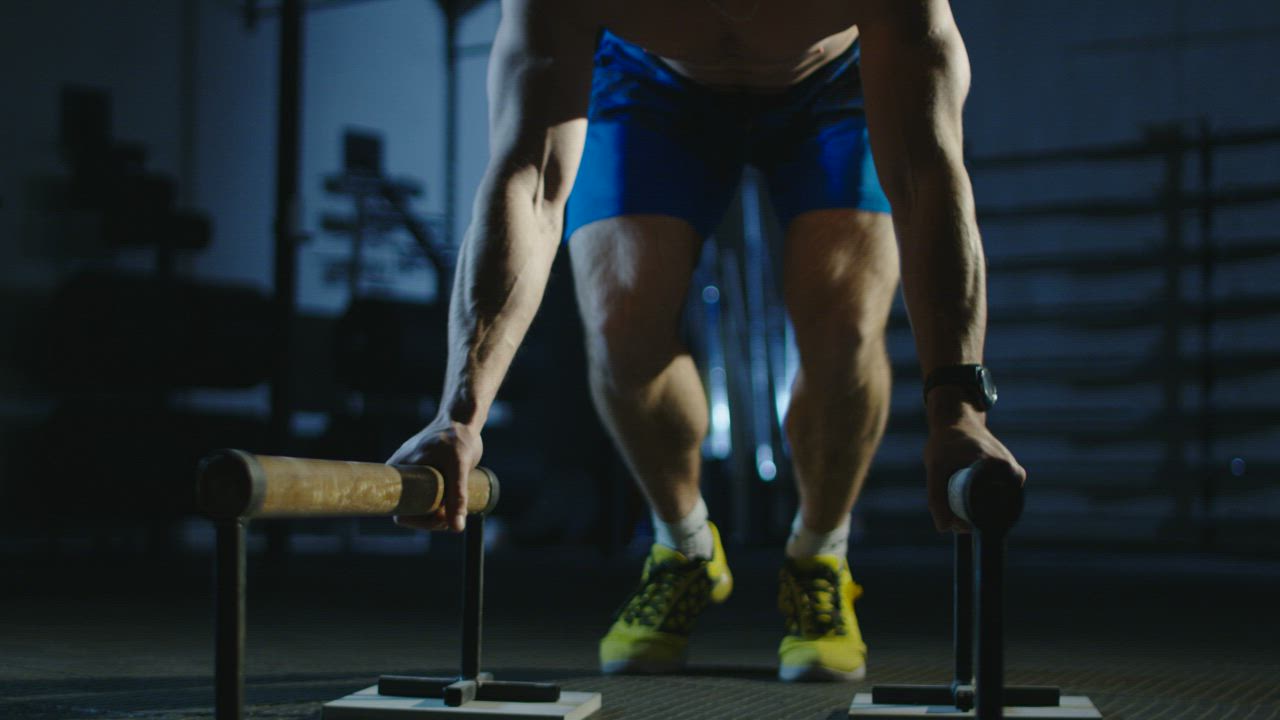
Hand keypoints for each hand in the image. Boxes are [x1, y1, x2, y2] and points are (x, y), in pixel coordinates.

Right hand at [387, 418, 483, 531]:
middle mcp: (401, 475)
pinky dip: (441, 504)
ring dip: (438, 513)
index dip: (419, 521)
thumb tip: (456, 528)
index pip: (399, 511)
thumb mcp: (459, 467)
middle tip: (454, 514)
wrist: (463, 418)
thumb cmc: (458, 438)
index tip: (441, 517)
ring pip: (421, 506)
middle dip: (432, 519)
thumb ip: (457, 497)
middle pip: (411, 511)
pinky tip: (454, 503)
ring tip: (457, 508)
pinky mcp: (425, 475)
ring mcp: (413, 475)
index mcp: (399, 472)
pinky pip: (428, 497)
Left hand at [924, 401, 1025, 533]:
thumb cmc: (945, 443)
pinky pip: (997, 498)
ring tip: (955, 503)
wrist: (956, 421)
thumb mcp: (935, 467)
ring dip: (976, 511)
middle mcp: (1013, 473)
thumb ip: (936, 497)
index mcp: (1000, 469)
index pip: (991, 510)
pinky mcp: (1012, 476)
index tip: (955, 524)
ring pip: (996, 506)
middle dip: (972, 519)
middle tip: (952, 517)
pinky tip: (964, 497)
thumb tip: (943, 528)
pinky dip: (980, 502)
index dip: (971, 522)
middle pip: (995, 511)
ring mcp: (1014, 474)